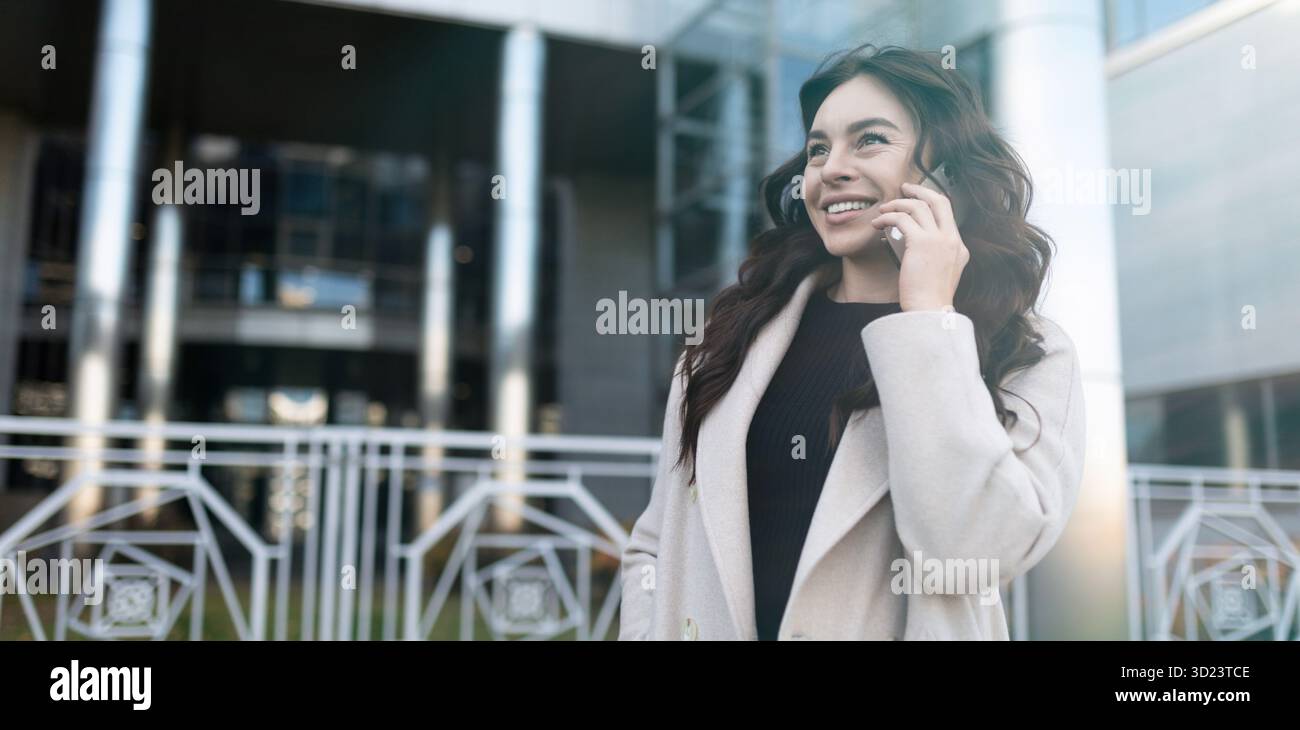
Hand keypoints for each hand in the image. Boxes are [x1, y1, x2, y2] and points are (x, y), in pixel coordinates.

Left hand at [870, 181, 969, 312]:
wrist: (929, 310)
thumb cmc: (927, 299)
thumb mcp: (939, 274)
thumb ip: (933, 257)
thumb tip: (910, 245)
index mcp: (959, 248)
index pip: (947, 214)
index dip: (930, 203)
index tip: (915, 201)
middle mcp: (952, 240)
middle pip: (939, 201)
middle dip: (920, 191)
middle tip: (904, 188)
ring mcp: (939, 240)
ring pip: (917, 207)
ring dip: (897, 205)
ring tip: (883, 210)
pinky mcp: (921, 243)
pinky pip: (901, 219)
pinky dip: (887, 217)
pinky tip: (877, 224)